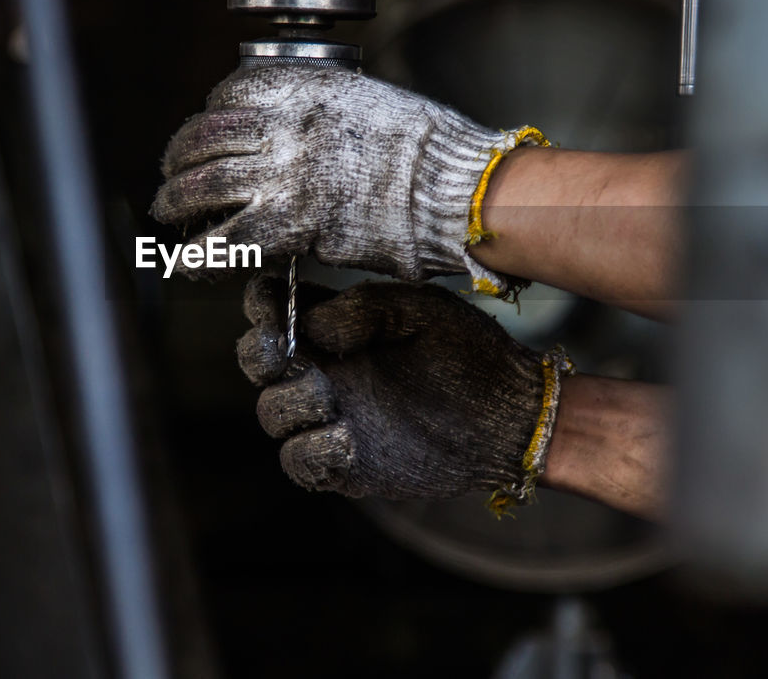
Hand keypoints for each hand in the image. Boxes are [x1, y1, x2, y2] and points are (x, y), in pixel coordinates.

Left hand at [152, 64, 542, 293]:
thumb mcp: (367, 101)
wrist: (455, 190)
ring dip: (174, 202)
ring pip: (202, 187)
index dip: (208, 118)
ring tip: (168, 213)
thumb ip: (320, 112)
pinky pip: (227, 240)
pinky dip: (199, 255)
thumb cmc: (428, 150)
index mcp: (305, 87)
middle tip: (170, 177)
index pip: (228, 96)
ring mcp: (286, 174)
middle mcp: (286, 124)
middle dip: (177, 160)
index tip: (207, 133)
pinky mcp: (294, 224)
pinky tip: (190, 262)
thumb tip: (286, 133)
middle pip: (204, 139)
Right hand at [236, 275, 570, 503]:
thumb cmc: (469, 354)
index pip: (274, 309)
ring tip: (332, 398)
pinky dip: (309, 451)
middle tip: (288, 354)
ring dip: (290, 402)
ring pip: (273, 412)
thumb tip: (311, 328)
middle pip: (258, 361)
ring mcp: (333, 417)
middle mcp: (327, 370)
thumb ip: (362, 309)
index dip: (263, 305)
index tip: (273, 305)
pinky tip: (346, 439)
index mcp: (337, 327)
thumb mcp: (420, 310)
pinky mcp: (346, 463)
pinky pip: (299, 461)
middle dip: (260, 355)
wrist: (510, 416)